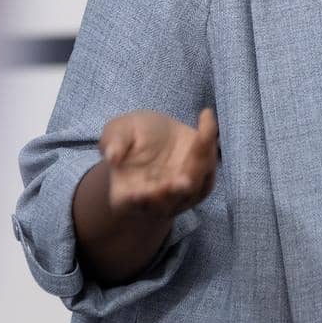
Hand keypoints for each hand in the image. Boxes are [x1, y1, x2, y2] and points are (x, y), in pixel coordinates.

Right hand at [99, 108, 219, 219]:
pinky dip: (209, 146)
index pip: (131, 204)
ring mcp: (181, 196)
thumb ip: (114, 143)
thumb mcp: (117, 133)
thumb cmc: (128, 137)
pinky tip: (205, 119)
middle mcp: (155, 202)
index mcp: (126, 195)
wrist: (153, 135)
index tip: (139, 194)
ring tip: (203, 134)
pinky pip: (208, 168)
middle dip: (175, 192)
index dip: (137, 200)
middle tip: (183, 181)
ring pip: (194, 188)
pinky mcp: (200, 181)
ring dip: (199, 165)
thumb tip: (112, 155)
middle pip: (168, 201)